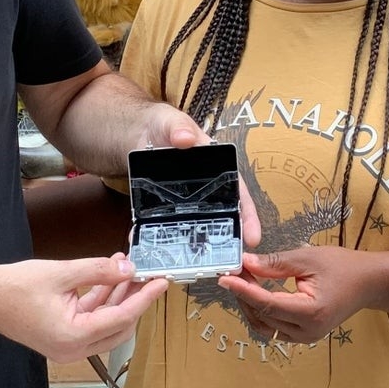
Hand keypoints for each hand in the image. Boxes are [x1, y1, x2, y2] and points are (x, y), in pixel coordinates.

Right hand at [0, 254, 166, 362]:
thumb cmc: (14, 289)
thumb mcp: (62, 273)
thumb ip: (99, 271)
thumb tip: (127, 268)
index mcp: (74, 337)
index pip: (122, 318)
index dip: (144, 298)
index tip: (161, 283)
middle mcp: (73, 349)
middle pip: (119, 327)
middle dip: (134, 300)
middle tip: (146, 275)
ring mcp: (67, 346)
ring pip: (106, 324)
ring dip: (118, 298)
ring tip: (128, 269)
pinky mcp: (62, 337)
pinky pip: (91, 321)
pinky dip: (102, 301)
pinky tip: (109, 278)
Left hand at [132, 104, 262, 247]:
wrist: (134, 133)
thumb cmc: (160, 125)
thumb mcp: (170, 122)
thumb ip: (178, 128)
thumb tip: (187, 138)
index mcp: (216, 166)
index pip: (238, 191)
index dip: (248, 214)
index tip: (254, 237)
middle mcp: (205, 187)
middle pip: (222, 214)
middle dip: (230, 237)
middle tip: (236, 261)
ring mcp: (185, 199)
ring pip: (197, 223)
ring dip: (200, 243)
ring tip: (203, 265)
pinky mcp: (165, 206)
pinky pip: (169, 223)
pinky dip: (165, 237)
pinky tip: (161, 250)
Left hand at [220, 245, 381, 345]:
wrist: (369, 283)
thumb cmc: (342, 267)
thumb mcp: (308, 259)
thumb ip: (275, 264)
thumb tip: (246, 263)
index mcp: (310, 312)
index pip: (267, 303)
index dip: (243, 290)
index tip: (224, 278)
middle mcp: (306, 331)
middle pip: (263, 316)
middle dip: (244, 294)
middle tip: (234, 271)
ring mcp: (305, 337)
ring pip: (265, 326)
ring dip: (250, 305)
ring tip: (243, 281)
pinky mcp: (304, 336)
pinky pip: (274, 327)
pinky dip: (261, 312)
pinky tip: (256, 293)